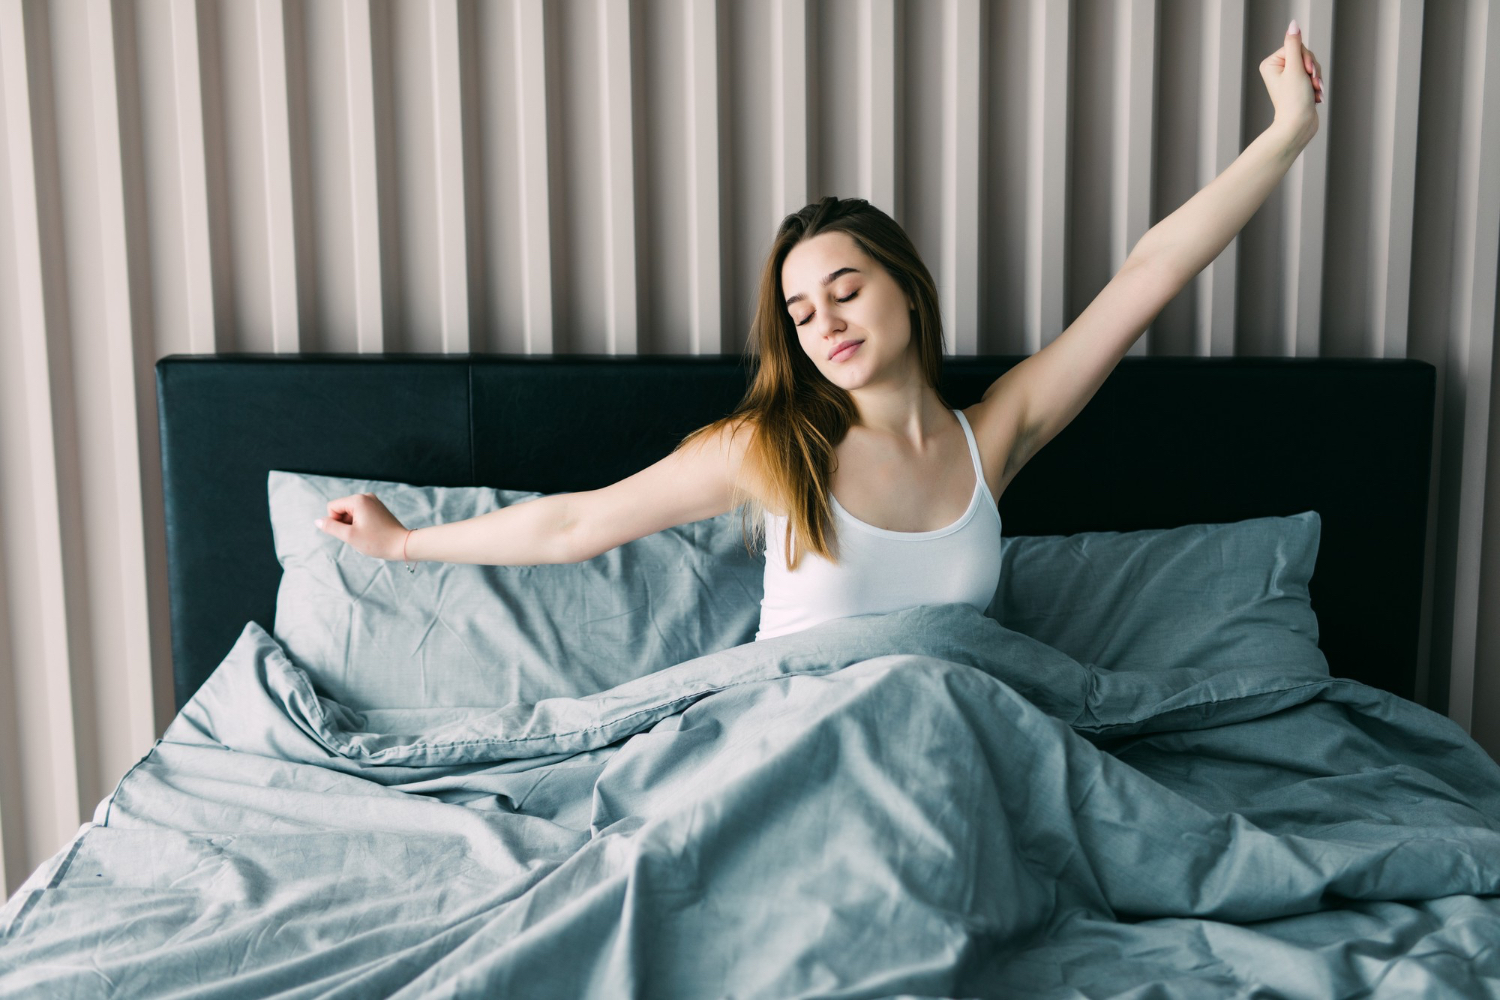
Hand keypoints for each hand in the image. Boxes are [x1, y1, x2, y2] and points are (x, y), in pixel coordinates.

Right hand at [314, 492, 408, 560]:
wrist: (403, 545)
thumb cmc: (377, 541)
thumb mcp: (349, 536)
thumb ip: (331, 527)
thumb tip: (317, 521)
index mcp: (358, 499)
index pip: (332, 507)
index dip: (335, 522)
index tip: (349, 532)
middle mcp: (366, 496)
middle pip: (341, 509)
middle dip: (345, 524)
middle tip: (359, 535)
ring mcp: (373, 501)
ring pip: (350, 513)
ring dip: (352, 525)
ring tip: (366, 534)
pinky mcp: (378, 508)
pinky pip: (360, 514)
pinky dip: (361, 524)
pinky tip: (371, 532)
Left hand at [1260, 19, 1322, 144]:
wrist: (1298, 125)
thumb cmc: (1294, 100)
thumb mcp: (1295, 68)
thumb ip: (1294, 44)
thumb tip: (1293, 25)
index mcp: (1271, 63)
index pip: (1296, 47)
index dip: (1306, 58)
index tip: (1306, 72)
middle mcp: (1277, 69)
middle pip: (1304, 56)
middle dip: (1313, 69)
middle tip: (1311, 83)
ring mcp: (1287, 78)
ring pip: (1311, 66)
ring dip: (1316, 79)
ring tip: (1314, 92)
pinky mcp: (1297, 86)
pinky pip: (1313, 76)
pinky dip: (1316, 86)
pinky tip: (1315, 97)